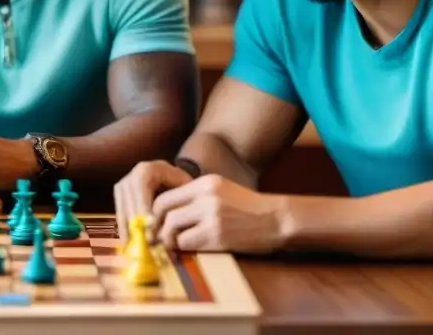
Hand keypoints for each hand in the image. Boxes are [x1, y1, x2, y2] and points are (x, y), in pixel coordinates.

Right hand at [114, 160, 191, 241]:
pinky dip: (123, 227)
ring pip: (121, 206)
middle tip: (141, 240)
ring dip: (126, 227)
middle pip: (128, 197)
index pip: (141, 185)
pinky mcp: (120, 194)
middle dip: (134, 220)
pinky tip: (128, 242)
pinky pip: (119, 211)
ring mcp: (125, 183)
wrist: (175, 179)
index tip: (150, 225)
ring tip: (133, 246)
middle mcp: (133, 173)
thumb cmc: (183, 186)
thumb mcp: (185, 190)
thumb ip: (178, 203)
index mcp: (149, 168)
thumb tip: (170, 227)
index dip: (143, 205)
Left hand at [153, 174, 285, 253]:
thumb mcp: (220, 191)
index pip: (166, 196)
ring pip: (173, 228)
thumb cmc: (247, 208)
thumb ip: (195, 197)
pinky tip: (193, 248)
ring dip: (171, 240)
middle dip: (158, 227)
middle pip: (164, 211)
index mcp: (204, 182)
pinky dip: (186, 248)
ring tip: (176, 245)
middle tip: (159, 239)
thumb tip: (166, 213)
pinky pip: (188, 243)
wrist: (276, 219)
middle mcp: (206, 196)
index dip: (155, 213)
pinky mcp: (218, 235)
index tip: (156, 224)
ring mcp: (212, 215)